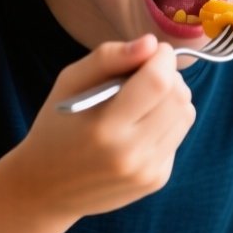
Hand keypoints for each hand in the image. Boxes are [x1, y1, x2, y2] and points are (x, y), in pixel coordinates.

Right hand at [5, 35, 193, 218]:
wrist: (46, 189)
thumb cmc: (56, 128)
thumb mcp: (69, 84)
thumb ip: (109, 58)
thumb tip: (151, 43)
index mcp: (104, 127)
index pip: (158, 82)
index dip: (163, 59)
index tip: (155, 51)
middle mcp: (130, 153)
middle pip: (178, 98)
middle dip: (170, 75)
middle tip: (148, 73)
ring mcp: (146, 170)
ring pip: (186, 115)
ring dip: (172, 98)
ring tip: (144, 99)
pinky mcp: (156, 180)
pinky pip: (178, 136)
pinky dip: (166, 123)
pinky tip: (140, 127)